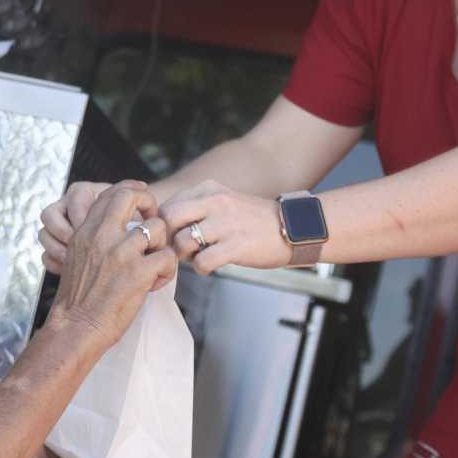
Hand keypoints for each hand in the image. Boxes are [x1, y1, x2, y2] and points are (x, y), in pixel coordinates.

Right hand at [49, 182, 177, 344]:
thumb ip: (95, 237)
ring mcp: (121, 253)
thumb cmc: (79, 299)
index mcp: (86, 231)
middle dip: (149, 203)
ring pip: (158, 227)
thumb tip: (119, 224)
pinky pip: (168, 257)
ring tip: (153, 264)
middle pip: (132, 196)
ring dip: (161, 245)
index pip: (110, 193)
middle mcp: (102, 236)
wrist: (76, 327)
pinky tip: (154, 283)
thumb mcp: (78, 257)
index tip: (141, 204)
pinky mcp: (139, 273)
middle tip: (153, 221)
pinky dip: (166, 271)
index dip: (132, 191)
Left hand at [158, 180, 291, 274]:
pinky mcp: (237, 246)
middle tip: (180, 249)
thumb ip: (195, 207)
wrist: (294, 229)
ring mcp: (227, 223)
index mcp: (209, 189)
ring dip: (185, 256)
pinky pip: (202, 262)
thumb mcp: (223, 202)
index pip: (166, 205)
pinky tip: (211, 266)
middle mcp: (216, 202)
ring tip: (199, 256)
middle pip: (168, 219)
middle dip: (168, 239)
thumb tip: (163, 225)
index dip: (163, 226)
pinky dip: (202, 268)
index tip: (174, 237)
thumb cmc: (253, 221)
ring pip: (183, 241)